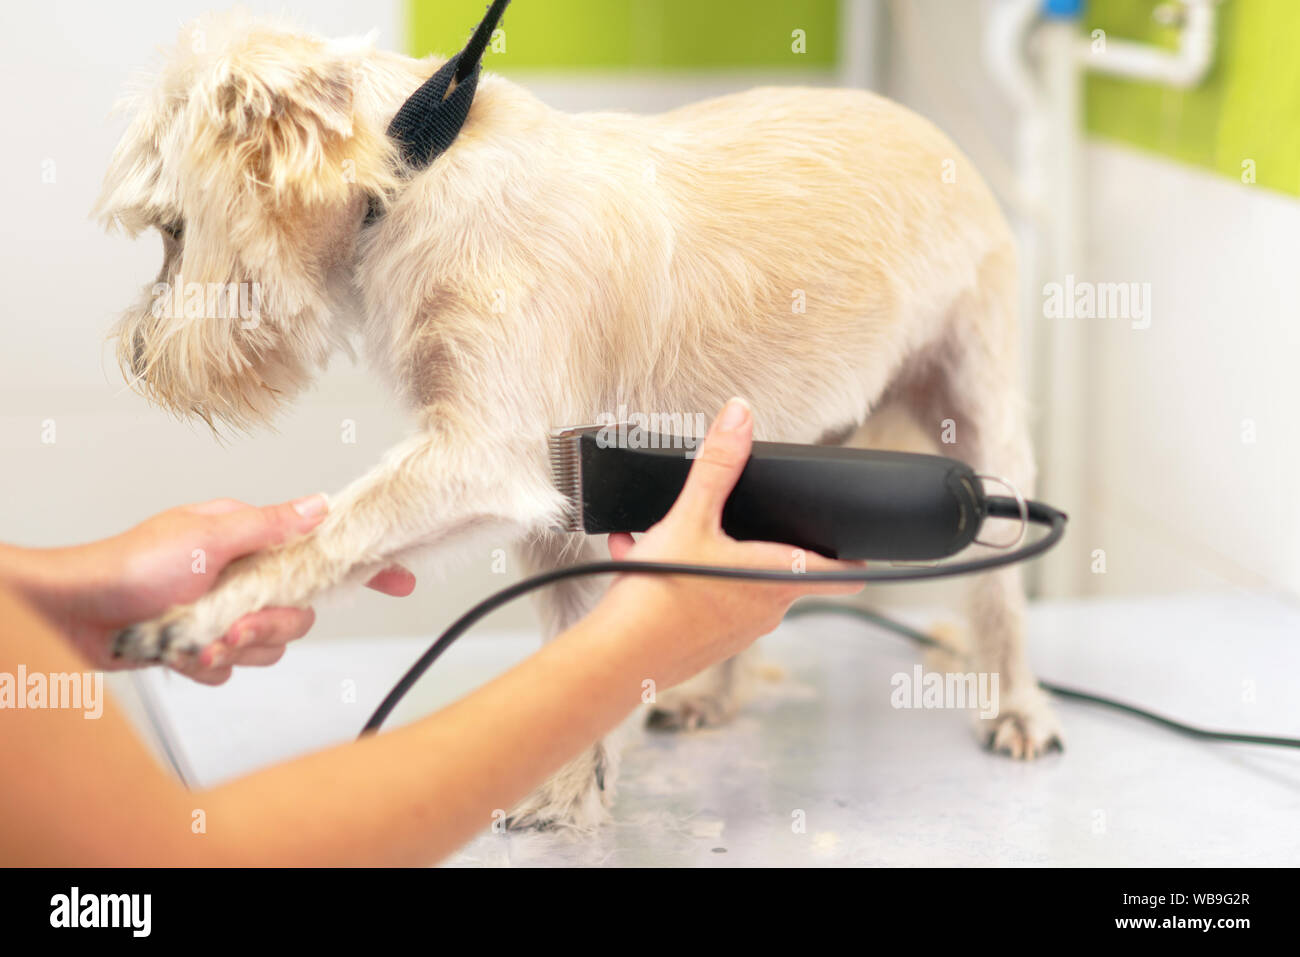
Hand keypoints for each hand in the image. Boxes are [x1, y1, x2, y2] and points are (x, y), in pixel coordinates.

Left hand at [2, 495, 413, 684]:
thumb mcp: (209, 537)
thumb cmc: (128, 566)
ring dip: (235, 647)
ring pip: (269, 643)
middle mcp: (242, 572)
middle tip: (238, 623)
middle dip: (270, 624)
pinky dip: (209, 664)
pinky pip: (233, 665)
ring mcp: (223, 608)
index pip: (318, 545)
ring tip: (198, 639)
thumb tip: (321, 504)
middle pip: (298, 609)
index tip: (398, 576)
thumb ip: (272, 525)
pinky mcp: (203, 642)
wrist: (72, 613)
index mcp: (249, 537)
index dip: (360, 562)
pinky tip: (183, 653)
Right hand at [597, 397, 864, 688]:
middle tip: (727, 518)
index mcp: (776, 578)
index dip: (854, 558)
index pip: (841, 575)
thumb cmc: (659, 594)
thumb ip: (718, 465)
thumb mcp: (689, 517)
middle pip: (779, 569)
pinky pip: (703, 602)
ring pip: (735, 584)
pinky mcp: (703, 645)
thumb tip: (740, 416)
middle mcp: (764, 612)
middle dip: (753, 541)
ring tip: (665, 538)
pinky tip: (640, 558)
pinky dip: (682, 580)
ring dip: (709, 558)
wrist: (615, 657)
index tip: (859, 546)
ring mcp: (734, 633)